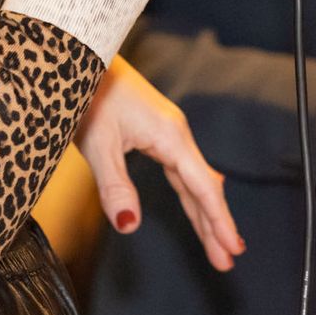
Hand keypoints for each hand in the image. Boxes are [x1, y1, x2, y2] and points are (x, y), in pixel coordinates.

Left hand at [74, 57, 245, 271]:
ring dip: (204, 212)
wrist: (83, 53)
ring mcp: (168, 131)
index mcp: (170, 137)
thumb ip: (115, 186)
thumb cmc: (89, 94)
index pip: (202, 188)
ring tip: (216, 242)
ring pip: (193, 179)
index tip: (232, 249)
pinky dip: (192, 192)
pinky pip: (181, 169)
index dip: (217, 221)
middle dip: (215, 225)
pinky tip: (196, 203)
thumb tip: (130, 226)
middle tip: (227, 260)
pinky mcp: (156, 130)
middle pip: (203, 187)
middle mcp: (176, 134)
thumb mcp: (97, 144)